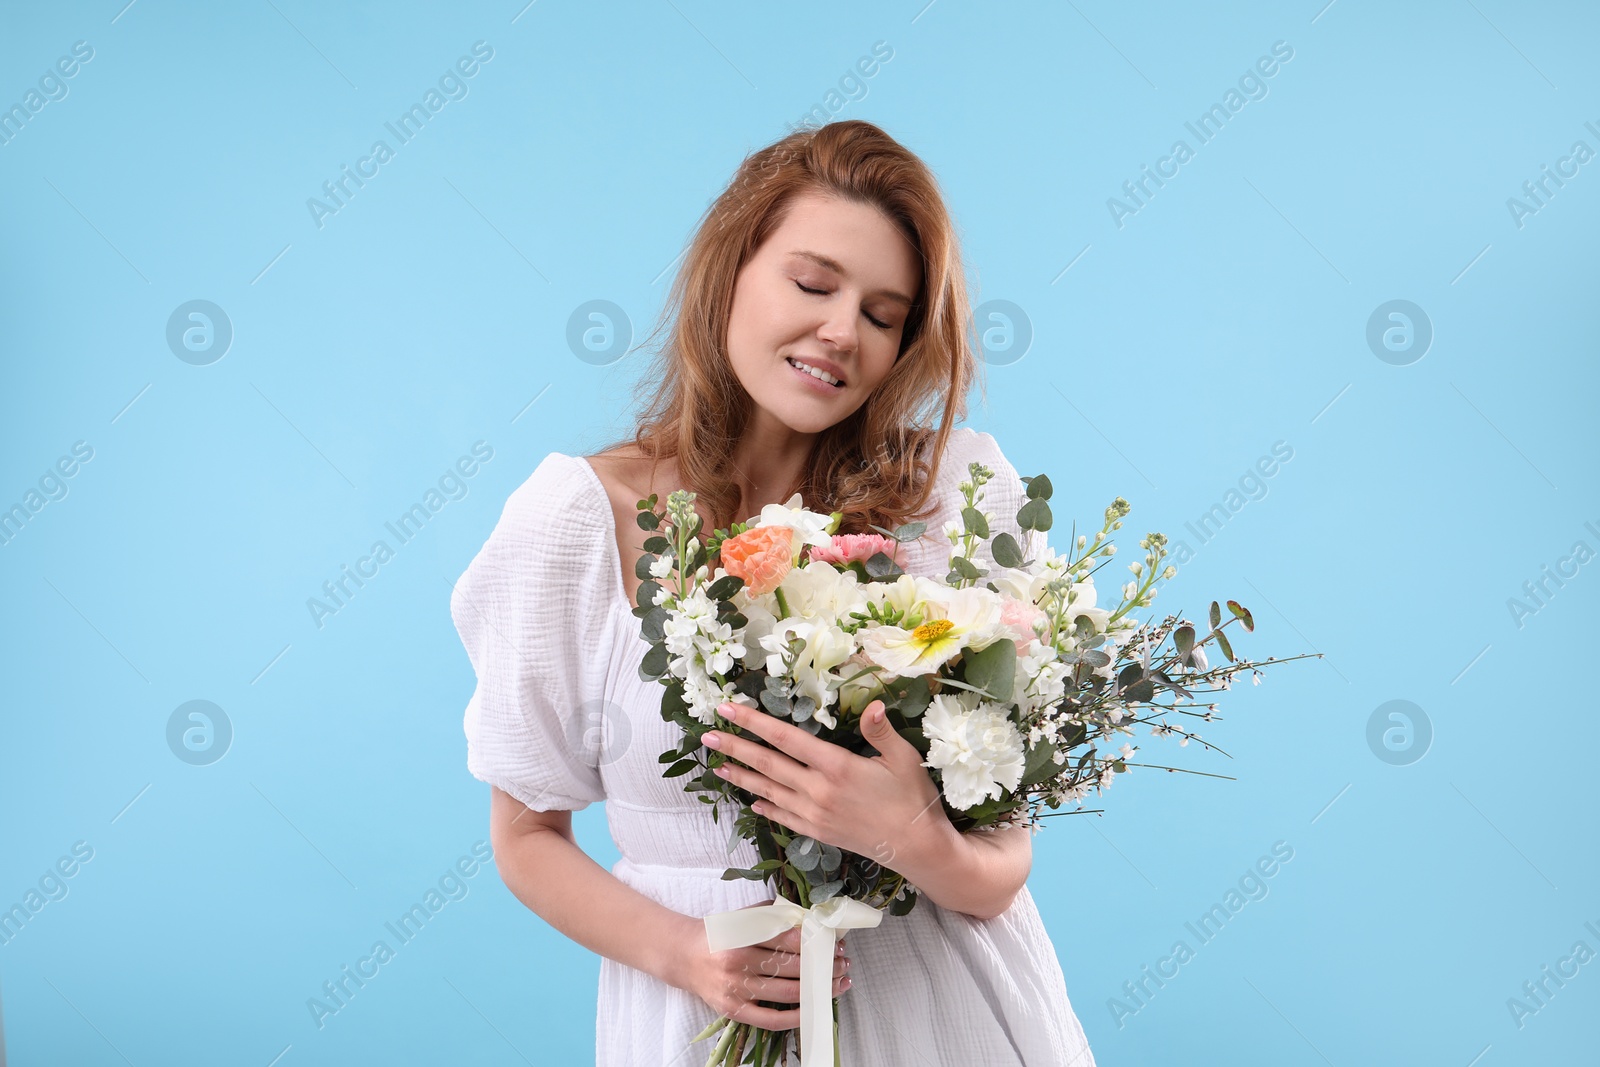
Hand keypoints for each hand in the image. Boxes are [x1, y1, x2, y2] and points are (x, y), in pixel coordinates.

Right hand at [673, 902, 852, 1030]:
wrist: (683, 956)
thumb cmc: (719, 933)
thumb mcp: (743, 916)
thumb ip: (774, 916)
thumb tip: (812, 921)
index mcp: (741, 934)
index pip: (787, 939)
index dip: (816, 942)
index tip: (835, 943)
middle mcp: (737, 963)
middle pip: (792, 967)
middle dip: (823, 966)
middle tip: (843, 963)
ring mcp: (735, 990)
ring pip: (787, 993)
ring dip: (819, 989)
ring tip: (838, 983)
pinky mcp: (734, 1011)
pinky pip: (772, 1019)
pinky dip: (797, 1017)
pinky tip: (816, 1008)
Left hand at [702, 698, 950, 868]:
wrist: (917, 847)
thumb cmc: (912, 797)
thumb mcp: (903, 757)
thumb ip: (881, 730)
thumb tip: (873, 703)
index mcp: (836, 766)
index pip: (786, 739)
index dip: (755, 722)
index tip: (729, 709)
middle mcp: (818, 790)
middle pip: (768, 765)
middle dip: (736, 748)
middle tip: (708, 735)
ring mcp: (815, 814)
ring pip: (769, 792)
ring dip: (742, 778)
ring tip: (717, 766)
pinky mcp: (818, 832)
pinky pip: (783, 817)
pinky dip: (765, 807)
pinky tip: (752, 802)